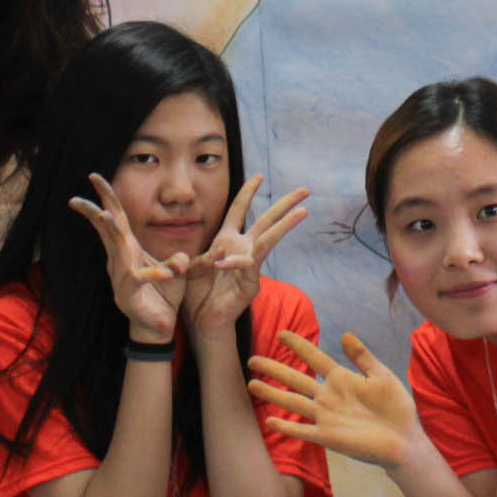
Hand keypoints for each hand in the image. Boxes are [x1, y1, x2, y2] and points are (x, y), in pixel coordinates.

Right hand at [69, 173, 188, 340]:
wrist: (157, 326)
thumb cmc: (162, 294)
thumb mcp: (177, 271)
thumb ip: (183, 259)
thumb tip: (182, 258)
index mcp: (128, 249)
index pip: (117, 217)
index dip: (107, 196)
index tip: (94, 176)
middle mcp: (121, 259)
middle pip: (108, 227)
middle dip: (97, 206)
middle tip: (81, 189)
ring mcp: (122, 275)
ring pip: (115, 248)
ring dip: (111, 230)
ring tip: (105, 215)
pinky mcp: (131, 292)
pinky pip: (142, 278)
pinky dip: (155, 273)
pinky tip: (167, 271)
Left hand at [183, 176, 307, 338]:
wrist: (202, 319)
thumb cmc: (197, 292)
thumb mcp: (191, 267)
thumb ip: (198, 256)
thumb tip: (214, 254)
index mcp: (227, 240)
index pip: (240, 209)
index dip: (248, 191)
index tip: (259, 176)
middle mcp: (243, 249)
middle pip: (267, 220)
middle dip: (285, 204)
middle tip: (305, 190)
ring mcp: (250, 265)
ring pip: (269, 239)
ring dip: (285, 225)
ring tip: (303, 212)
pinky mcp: (251, 283)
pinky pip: (246, 265)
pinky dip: (233, 262)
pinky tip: (220, 265)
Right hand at [247, 331, 420, 470]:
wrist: (404, 439)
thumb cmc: (395, 408)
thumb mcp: (381, 376)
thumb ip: (363, 357)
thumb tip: (345, 334)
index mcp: (342, 379)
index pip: (315, 358)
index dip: (299, 345)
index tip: (282, 333)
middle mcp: (328, 396)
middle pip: (296, 379)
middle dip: (275, 369)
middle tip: (253, 359)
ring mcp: (326, 417)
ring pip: (293, 402)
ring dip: (272, 394)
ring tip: (252, 384)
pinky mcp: (328, 437)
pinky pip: (303, 431)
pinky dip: (286, 427)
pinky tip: (269, 421)